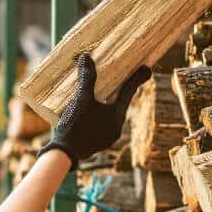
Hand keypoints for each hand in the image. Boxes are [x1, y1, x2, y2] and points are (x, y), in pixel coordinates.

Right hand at [38, 53, 150, 168]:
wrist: (64, 154)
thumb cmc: (75, 125)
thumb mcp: (81, 99)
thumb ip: (86, 78)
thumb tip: (87, 57)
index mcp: (117, 116)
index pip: (129, 92)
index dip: (137, 78)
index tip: (146, 68)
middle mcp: (116, 127)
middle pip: (120, 102)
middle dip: (120, 89)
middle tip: (121, 77)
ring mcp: (107, 137)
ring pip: (110, 113)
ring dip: (107, 102)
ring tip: (100, 92)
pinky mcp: (97, 142)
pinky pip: (102, 122)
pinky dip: (99, 113)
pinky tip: (89, 109)